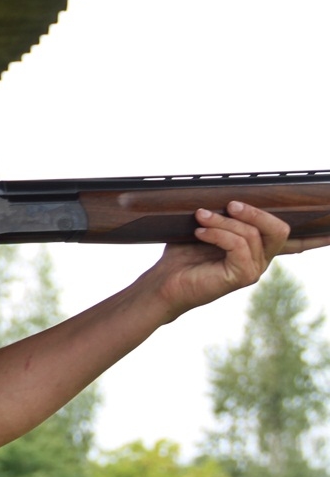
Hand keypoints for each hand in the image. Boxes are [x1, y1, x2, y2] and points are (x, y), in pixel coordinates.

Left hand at [147, 201, 329, 320]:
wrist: (163, 283)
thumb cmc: (182, 255)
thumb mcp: (206, 227)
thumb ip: (226, 214)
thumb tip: (231, 193)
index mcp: (256, 249)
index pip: (296, 242)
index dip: (318, 236)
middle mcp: (260, 260)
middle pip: (280, 229)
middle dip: (256, 212)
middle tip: (231, 204)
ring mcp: (253, 270)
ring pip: (253, 234)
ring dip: (224, 221)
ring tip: (201, 217)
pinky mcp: (241, 277)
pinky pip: (239, 245)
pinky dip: (218, 233)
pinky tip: (200, 232)